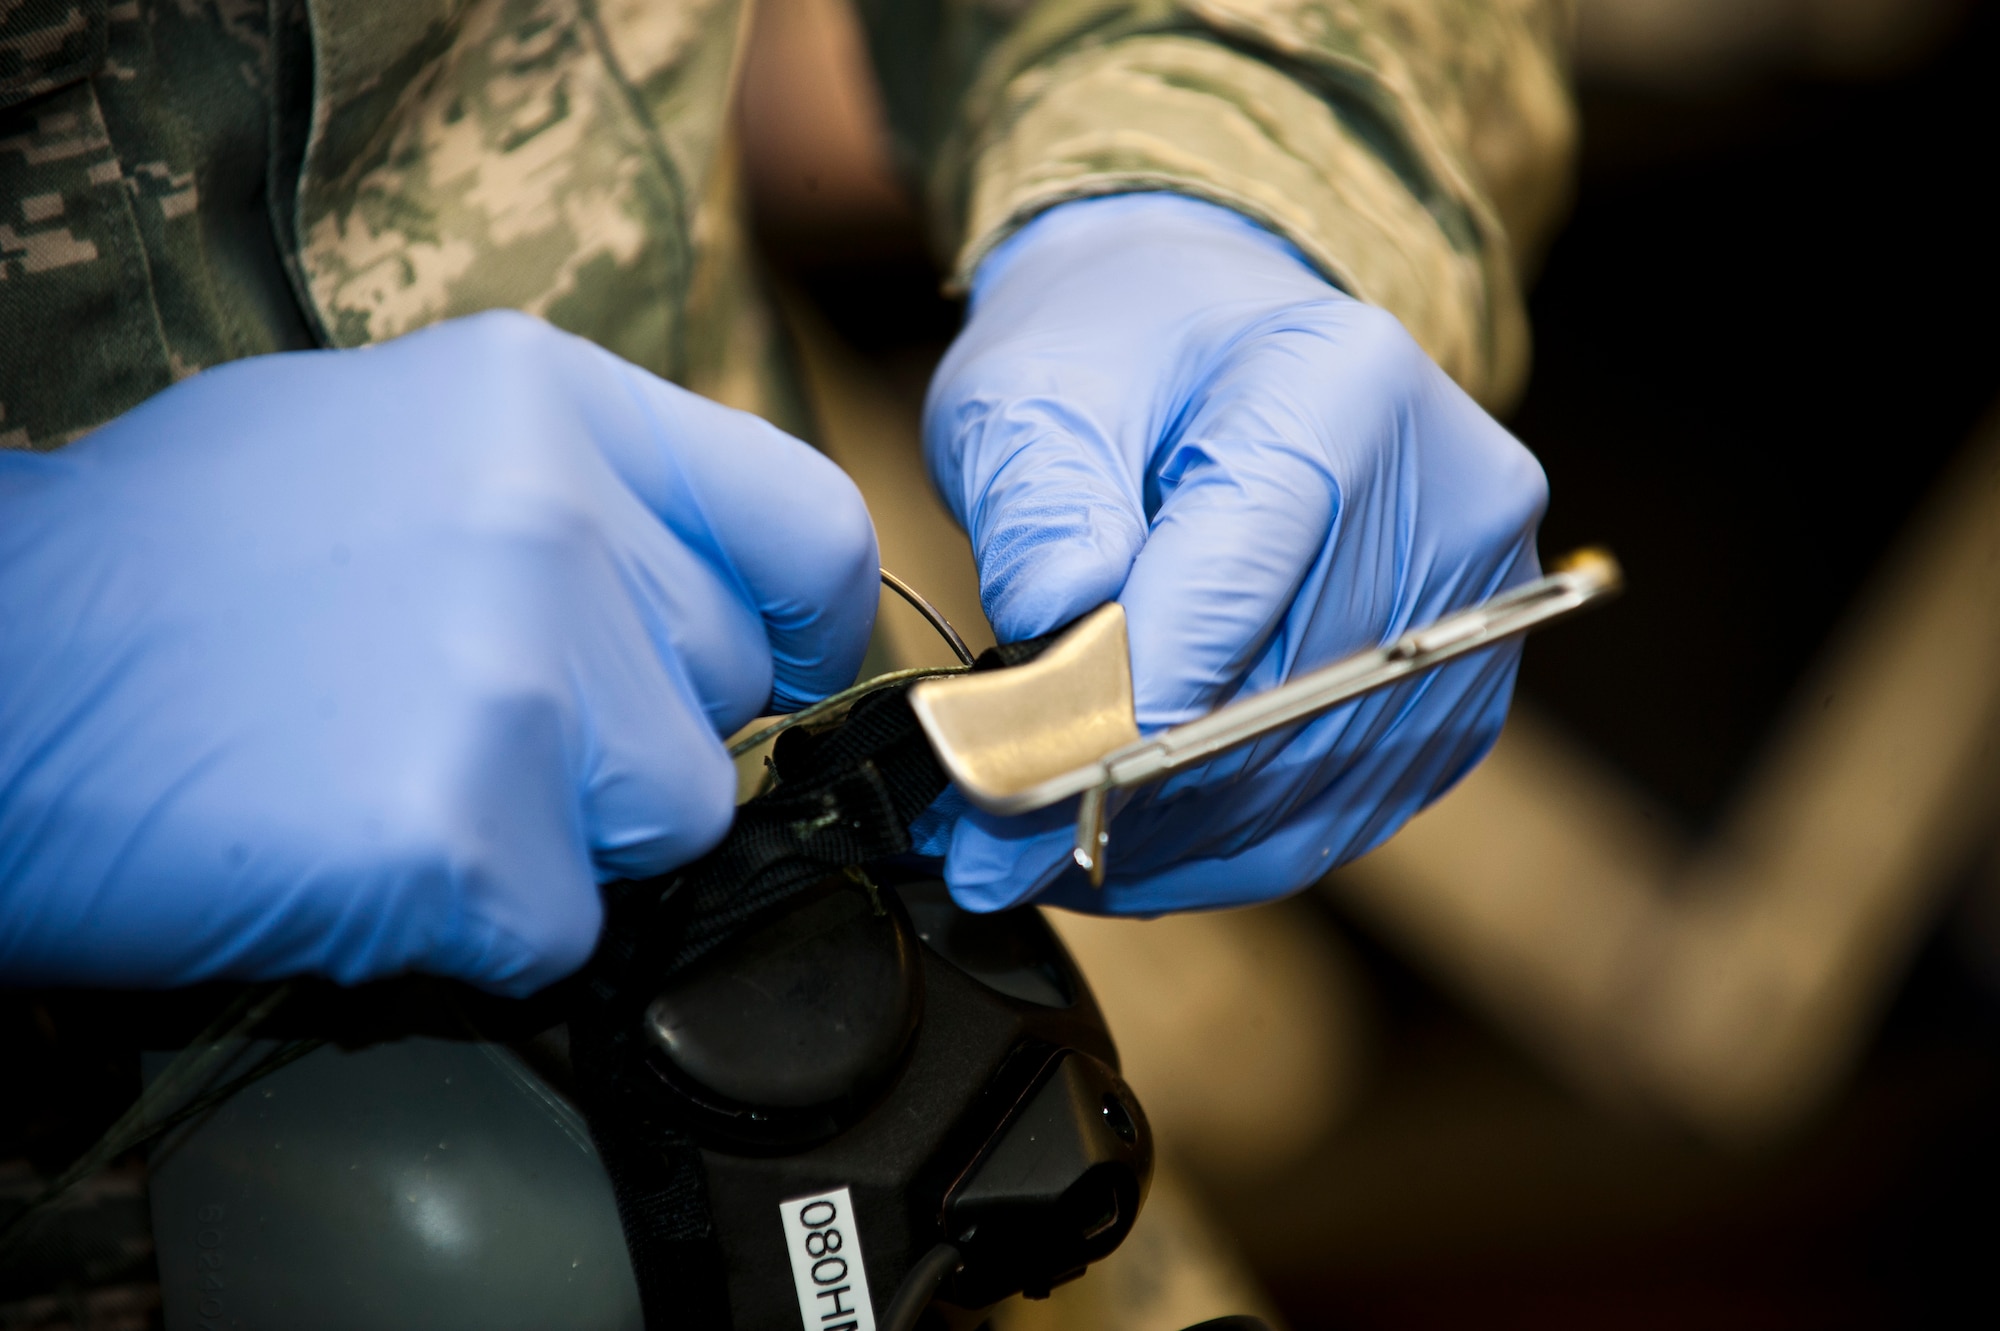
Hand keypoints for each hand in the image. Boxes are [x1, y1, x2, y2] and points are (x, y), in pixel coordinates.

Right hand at [0, 312, 876, 993]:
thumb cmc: (169, 566)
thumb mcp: (388, 438)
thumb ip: (572, 490)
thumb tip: (697, 581)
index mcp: (548, 403)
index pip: (803, 524)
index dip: (806, 619)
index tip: (777, 665)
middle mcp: (557, 521)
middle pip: (720, 693)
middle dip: (625, 734)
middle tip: (464, 717)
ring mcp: (521, 679)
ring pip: (671, 818)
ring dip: (561, 833)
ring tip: (400, 775)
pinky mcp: (469, 832)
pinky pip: (564, 927)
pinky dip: (477, 923)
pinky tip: (360, 849)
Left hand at [925, 193, 1545, 912]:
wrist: (1209, 339)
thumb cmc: (1115, 356)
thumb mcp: (1029, 393)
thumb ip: (1038, 507)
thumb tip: (1050, 627)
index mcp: (1343, 388)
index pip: (1236, 587)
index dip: (1121, 708)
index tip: (1005, 792)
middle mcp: (1450, 499)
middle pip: (1281, 708)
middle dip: (1123, 796)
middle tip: (989, 852)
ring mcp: (1476, 605)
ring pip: (1311, 791)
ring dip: (1166, 846)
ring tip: (1038, 856)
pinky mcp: (1461, 689)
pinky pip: (1338, 813)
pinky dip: (1221, 847)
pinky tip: (1127, 844)